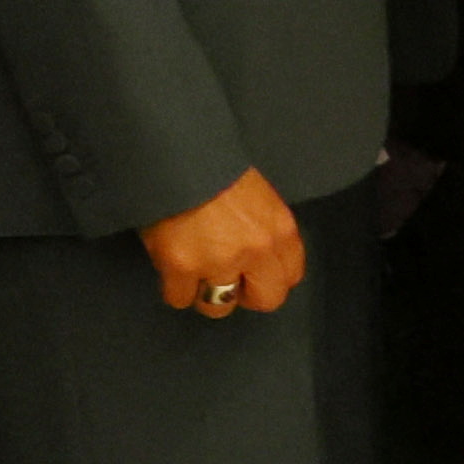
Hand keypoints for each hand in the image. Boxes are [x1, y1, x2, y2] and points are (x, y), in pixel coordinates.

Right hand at [140, 167, 305, 317]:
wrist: (177, 157)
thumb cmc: (219, 172)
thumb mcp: (260, 199)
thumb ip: (265, 232)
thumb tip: (259, 263)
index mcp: (281, 231)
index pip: (291, 276)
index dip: (270, 279)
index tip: (253, 274)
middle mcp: (257, 252)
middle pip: (265, 300)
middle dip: (245, 295)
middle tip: (225, 280)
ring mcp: (218, 262)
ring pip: (218, 306)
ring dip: (205, 294)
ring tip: (195, 273)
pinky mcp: (180, 268)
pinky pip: (179, 298)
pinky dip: (174, 288)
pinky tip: (172, 267)